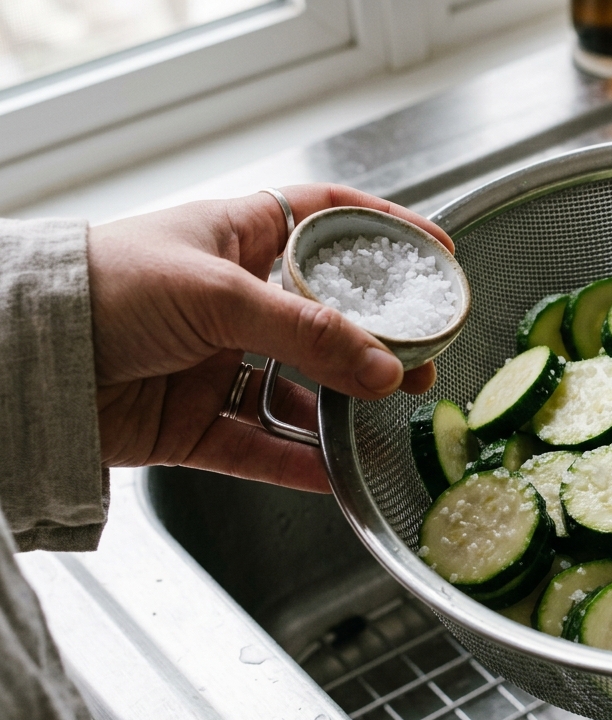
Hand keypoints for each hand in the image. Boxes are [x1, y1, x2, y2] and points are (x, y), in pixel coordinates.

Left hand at [88, 184, 452, 492]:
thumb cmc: (101, 287)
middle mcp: (231, 300)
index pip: (327, 221)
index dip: (384, 230)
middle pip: (327, 318)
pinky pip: (260, 446)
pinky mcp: (193, 422)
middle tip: (422, 357)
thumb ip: (308, 332)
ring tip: (388, 415)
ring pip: (298, 388)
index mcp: (236, 239)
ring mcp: (214, 362)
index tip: (437, 251)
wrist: (17, 360)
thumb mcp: (217, 292)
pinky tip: (335, 472)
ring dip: (344, 405)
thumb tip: (383, 366)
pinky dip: (298, 463)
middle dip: (378, 339)